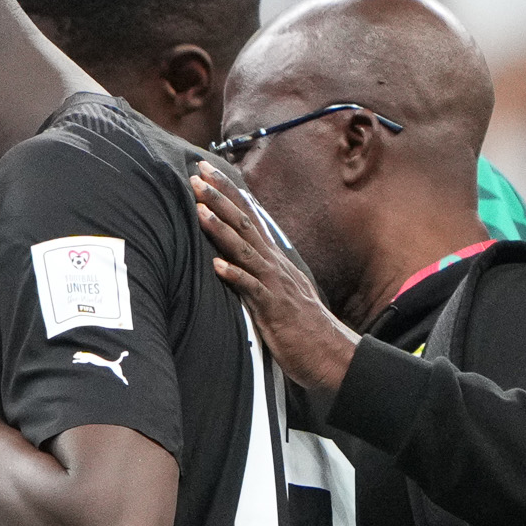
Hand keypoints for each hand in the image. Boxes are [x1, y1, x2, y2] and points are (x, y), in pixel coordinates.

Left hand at [192, 160, 361, 398]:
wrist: (329, 354)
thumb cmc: (299, 325)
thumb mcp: (275, 289)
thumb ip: (257, 270)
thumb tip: (234, 254)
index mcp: (273, 258)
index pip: (248, 216)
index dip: (228, 192)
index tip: (206, 171)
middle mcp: (274, 264)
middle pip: (244, 223)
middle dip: (220, 198)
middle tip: (196, 175)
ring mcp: (274, 284)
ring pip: (245, 249)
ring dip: (221, 229)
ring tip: (200, 209)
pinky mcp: (273, 308)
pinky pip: (252, 289)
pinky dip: (235, 276)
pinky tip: (217, 265)